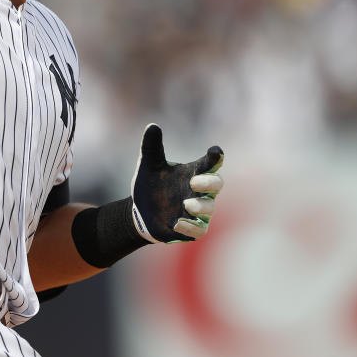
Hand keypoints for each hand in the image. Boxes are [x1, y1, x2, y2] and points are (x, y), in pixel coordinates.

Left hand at [130, 123, 223, 242]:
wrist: (139, 212)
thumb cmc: (150, 185)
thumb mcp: (148, 164)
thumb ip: (151, 147)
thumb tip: (152, 126)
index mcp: (192, 172)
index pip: (209, 163)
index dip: (215, 156)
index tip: (216, 151)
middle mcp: (199, 191)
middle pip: (217, 184)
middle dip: (209, 182)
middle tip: (194, 182)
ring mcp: (197, 210)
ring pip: (208, 208)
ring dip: (199, 205)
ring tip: (185, 203)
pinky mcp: (191, 228)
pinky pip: (199, 230)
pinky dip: (190, 227)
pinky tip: (177, 223)